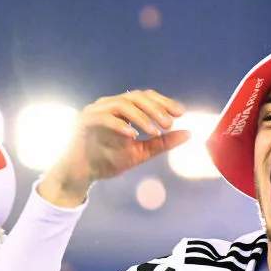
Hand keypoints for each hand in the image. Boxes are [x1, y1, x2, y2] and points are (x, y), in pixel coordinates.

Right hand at [39, 90, 189, 206]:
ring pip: (121, 104)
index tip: (181, 114)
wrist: (82, 174)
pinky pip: (103, 118)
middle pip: (135, 96)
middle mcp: (108, 105)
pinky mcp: (83, 122)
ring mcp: (95, 111)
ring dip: (141, 116)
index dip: (164, 102)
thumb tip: (188, 133)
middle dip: (155, 108)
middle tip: (169, 123)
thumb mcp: (141, 152)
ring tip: (154, 131)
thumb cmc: (108, 160)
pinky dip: (120, 125)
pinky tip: (133, 136)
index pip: (145, 97)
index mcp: (122, 109)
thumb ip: (162, 143)